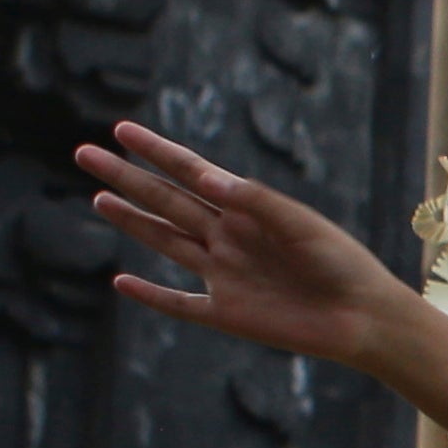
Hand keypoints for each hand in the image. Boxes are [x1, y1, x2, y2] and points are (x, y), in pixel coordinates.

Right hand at [79, 119, 417, 365]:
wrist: (362, 318)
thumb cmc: (342, 263)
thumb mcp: (301, 225)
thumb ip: (255, 201)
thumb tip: (203, 178)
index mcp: (247, 210)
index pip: (190, 173)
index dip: (156, 151)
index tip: (121, 129)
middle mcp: (228, 238)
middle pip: (165, 201)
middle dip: (126, 177)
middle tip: (84, 153)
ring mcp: (224, 275)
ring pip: (165, 242)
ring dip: (131, 221)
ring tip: (98, 198)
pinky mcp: (227, 314)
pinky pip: (178, 303)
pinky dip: (150, 295)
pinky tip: (121, 282)